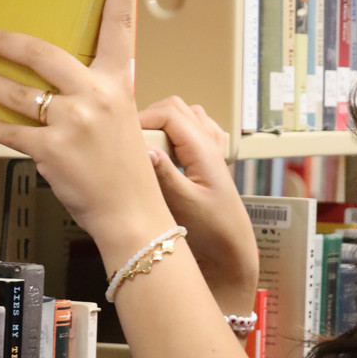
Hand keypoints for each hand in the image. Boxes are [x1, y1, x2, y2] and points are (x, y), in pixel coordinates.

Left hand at [0, 0, 174, 264]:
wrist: (135, 216)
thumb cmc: (127, 174)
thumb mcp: (123, 124)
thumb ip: (95, 97)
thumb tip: (62, 86)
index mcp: (118, 85)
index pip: (122, 23)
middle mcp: (96, 97)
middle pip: (40, 52)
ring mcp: (73, 123)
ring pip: (15, 91)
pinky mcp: (52, 151)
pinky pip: (9, 131)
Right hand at [139, 97, 258, 305]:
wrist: (232, 250)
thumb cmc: (212, 231)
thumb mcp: (184, 204)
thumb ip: (164, 174)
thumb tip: (143, 147)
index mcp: (204, 150)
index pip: (169, 113)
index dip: (143, 118)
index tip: (124, 136)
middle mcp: (210, 144)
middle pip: (177, 108)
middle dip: (151, 116)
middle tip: (132, 140)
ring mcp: (213, 150)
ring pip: (187, 115)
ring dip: (165, 121)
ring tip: (149, 144)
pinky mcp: (211, 161)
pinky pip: (197, 130)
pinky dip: (181, 130)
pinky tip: (171, 149)